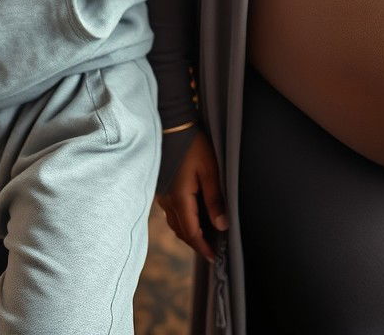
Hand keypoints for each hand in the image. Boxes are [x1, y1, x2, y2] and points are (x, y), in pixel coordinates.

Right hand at [156, 130, 228, 262]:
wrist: (172, 125)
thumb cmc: (193, 144)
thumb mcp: (210, 170)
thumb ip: (215, 199)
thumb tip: (221, 226)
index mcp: (179, 199)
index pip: (191, 233)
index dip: (203, 247)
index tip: (214, 258)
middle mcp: (167, 201)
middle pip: (181, 231)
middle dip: (197, 243)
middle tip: (212, 250)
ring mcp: (162, 195)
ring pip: (175, 222)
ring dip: (189, 232)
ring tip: (206, 236)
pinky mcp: (161, 188)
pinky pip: (171, 211)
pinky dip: (183, 219)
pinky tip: (194, 215)